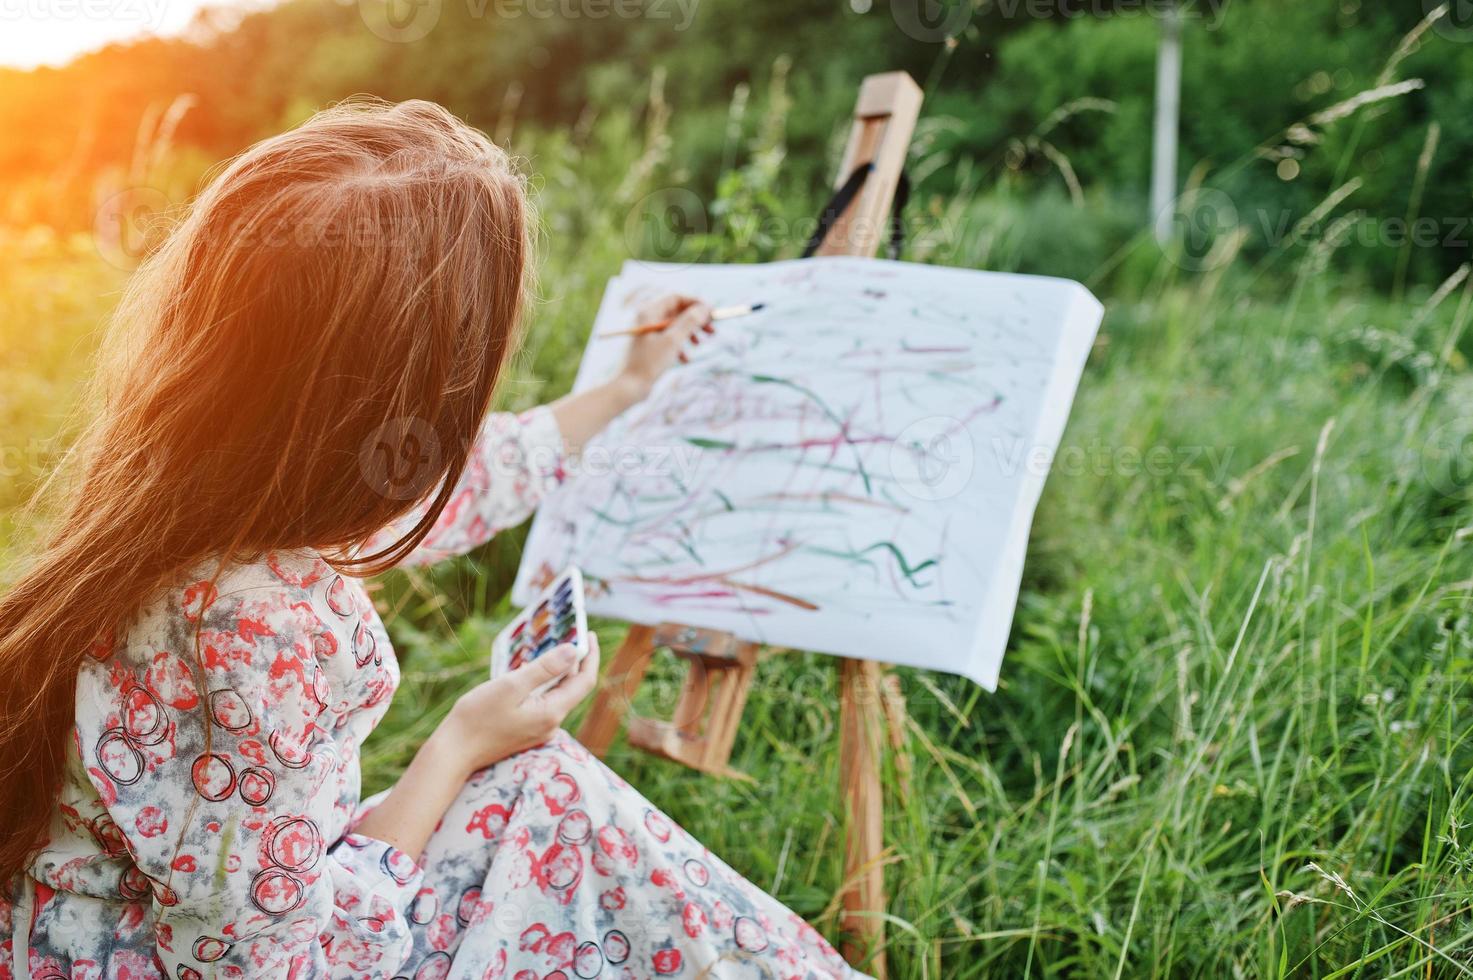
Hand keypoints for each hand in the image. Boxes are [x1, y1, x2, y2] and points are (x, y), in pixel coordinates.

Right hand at [432, 635, 601, 775]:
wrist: (454, 752)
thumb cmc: (477, 718)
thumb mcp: (511, 686)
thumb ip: (544, 669)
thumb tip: (573, 651)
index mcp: (552, 713)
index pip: (584, 681)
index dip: (590, 656)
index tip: (589, 634)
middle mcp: (551, 724)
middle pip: (573, 688)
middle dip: (575, 661)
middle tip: (568, 635)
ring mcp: (540, 729)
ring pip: (557, 694)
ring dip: (557, 671)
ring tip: (550, 647)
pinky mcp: (527, 730)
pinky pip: (543, 702)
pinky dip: (543, 683)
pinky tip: (530, 671)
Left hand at [617, 294, 713, 398]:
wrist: (629, 386)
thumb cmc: (649, 362)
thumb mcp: (673, 340)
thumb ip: (690, 322)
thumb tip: (705, 308)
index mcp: (649, 312)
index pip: (676, 298)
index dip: (695, 303)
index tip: (711, 312)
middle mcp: (647, 319)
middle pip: (677, 312)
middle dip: (695, 321)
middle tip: (712, 330)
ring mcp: (648, 333)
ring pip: (674, 327)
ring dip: (690, 334)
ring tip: (699, 344)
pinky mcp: (649, 346)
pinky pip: (668, 340)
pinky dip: (680, 347)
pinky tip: (685, 359)